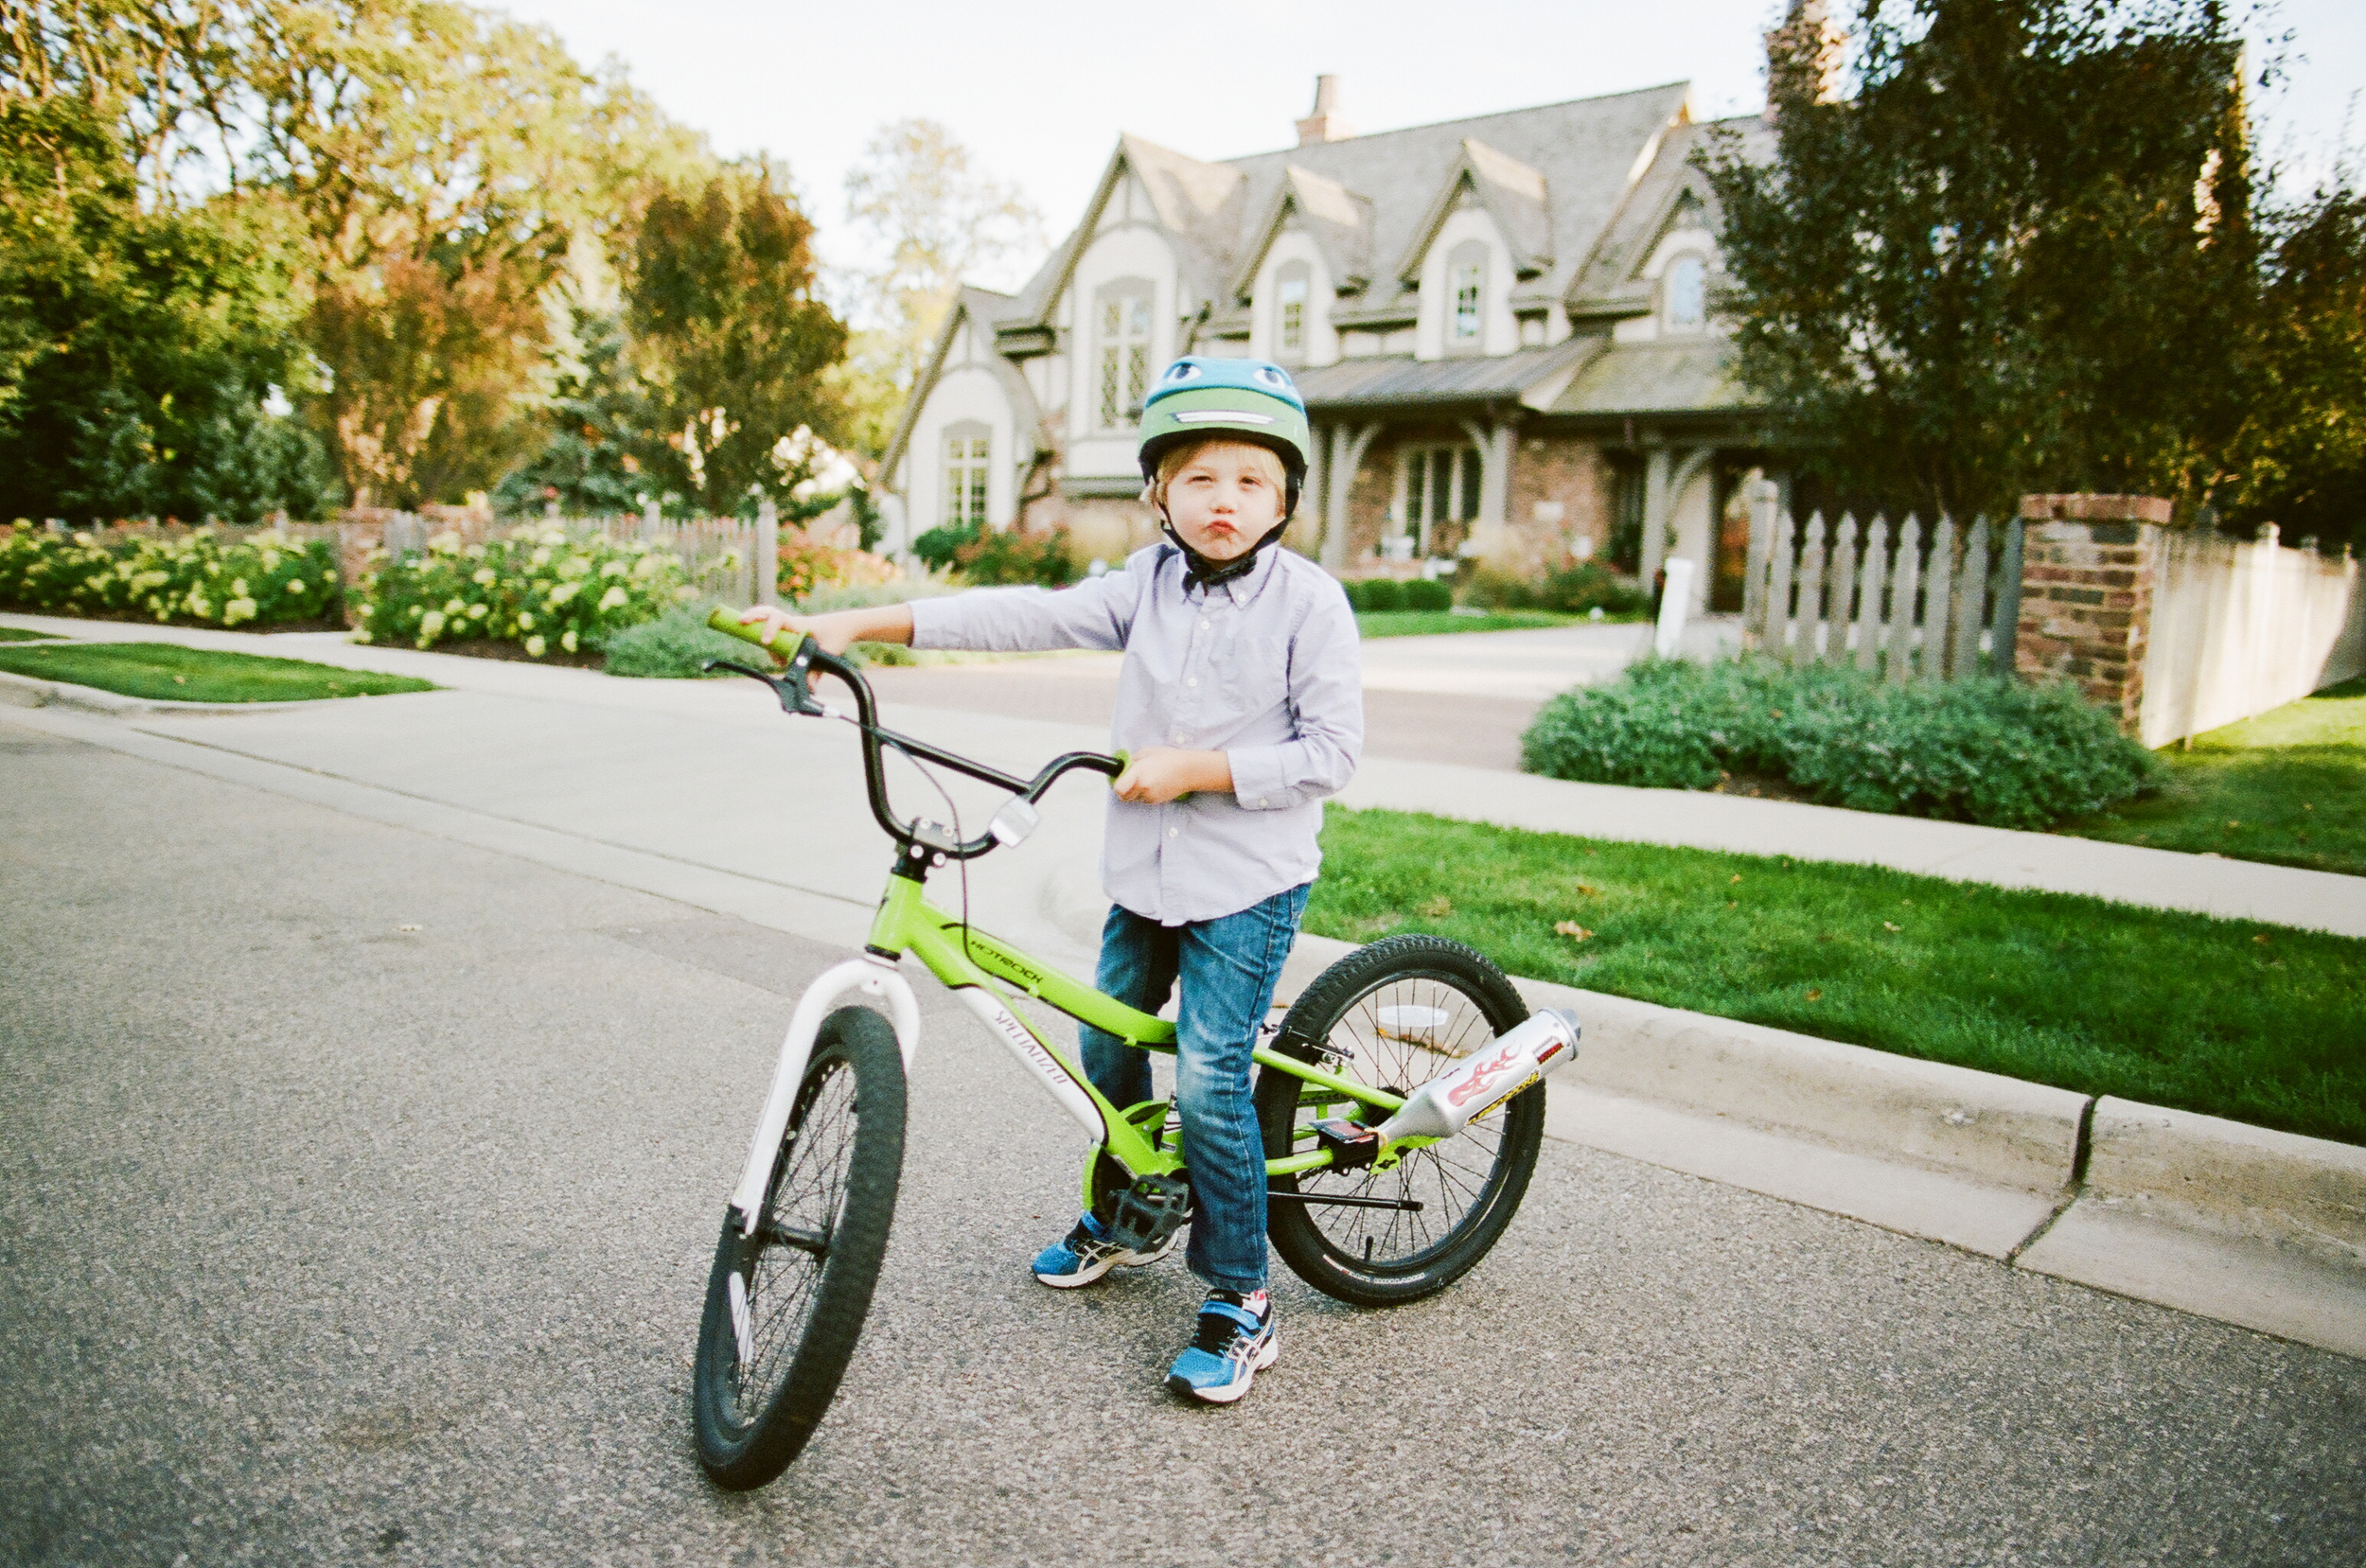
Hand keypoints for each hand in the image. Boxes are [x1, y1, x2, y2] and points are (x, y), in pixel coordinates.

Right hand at [737, 604, 910, 655]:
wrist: (843, 626)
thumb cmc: (835, 636)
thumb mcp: (828, 654)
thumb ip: (817, 672)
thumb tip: (809, 689)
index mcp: (799, 624)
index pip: (779, 619)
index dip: (769, 628)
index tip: (766, 642)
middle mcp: (790, 623)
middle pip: (766, 613)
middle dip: (752, 616)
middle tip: (740, 622)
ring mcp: (787, 627)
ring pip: (765, 623)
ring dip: (759, 631)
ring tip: (767, 650)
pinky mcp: (787, 634)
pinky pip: (771, 636)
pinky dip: (769, 644)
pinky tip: (780, 660)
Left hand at [1112, 746, 1232, 803]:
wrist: (1188, 770)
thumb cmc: (1167, 757)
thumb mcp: (1146, 753)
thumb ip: (1132, 761)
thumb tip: (1122, 766)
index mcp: (1138, 773)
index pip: (1118, 788)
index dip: (1117, 784)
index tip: (1120, 778)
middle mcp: (1142, 787)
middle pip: (1123, 796)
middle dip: (1124, 789)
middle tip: (1131, 779)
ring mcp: (1150, 796)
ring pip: (1134, 799)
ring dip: (1135, 792)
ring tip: (1147, 779)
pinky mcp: (1156, 801)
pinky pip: (1144, 800)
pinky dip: (1145, 794)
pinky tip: (1154, 784)